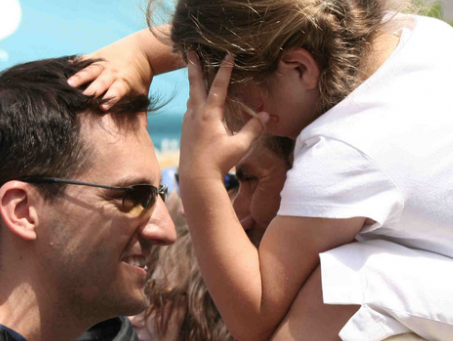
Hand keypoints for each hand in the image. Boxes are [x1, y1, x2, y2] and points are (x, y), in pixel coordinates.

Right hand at [68, 38, 155, 108]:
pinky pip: (84, 59)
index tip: (102, 108)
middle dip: (91, 91)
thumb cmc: (141, 79)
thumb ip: (140, 114)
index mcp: (124, 83)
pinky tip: (64, 67)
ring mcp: (104, 64)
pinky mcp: (96, 56)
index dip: (110, 99)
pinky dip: (75, 63)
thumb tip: (141, 134)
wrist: (143, 51)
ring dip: (79, 77)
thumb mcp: (142, 95)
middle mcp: (113, 73)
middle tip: (81, 100)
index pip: (117, 92)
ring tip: (68, 84)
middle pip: (100, 82)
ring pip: (90, 71)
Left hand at [178, 52, 267, 189]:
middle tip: (190, 51)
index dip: (225, 69)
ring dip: (194, 83)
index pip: (219, 86)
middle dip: (194, 66)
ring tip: (195, 73)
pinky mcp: (185, 131)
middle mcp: (196, 114)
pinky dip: (194, 100)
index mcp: (209, 115)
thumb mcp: (239, 146)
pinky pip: (190, 109)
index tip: (228, 55)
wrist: (196, 179)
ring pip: (192, 96)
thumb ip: (253, 129)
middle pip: (195, 84)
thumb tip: (266, 115)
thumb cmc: (219, 163)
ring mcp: (188, 122)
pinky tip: (196, 103)